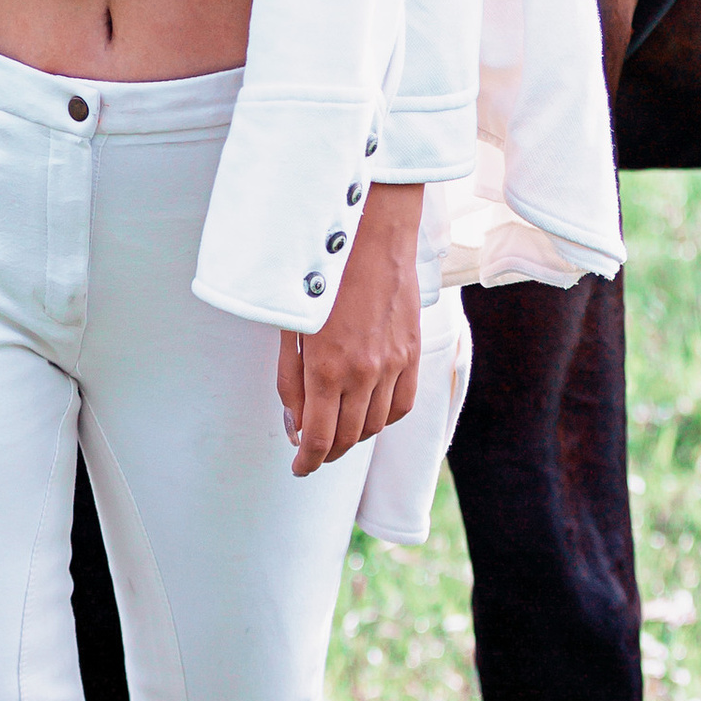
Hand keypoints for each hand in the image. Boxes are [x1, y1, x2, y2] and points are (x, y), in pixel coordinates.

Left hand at [278, 181, 423, 476]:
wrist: (370, 231)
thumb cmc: (319, 272)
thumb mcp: (288, 326)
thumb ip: (289, 380)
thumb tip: (294, 423)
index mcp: (326, 368)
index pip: (318, 438)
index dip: (306, 461)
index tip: (298, 468)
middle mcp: (364, 373)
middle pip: (347, 438)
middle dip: (326, 453)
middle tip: (311, 452)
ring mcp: (393, 364)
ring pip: (375, 425)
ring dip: (353, 437)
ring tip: (336, 432)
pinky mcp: (412, 351)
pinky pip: (402, 404)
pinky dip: (383, 417)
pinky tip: (369, 414)